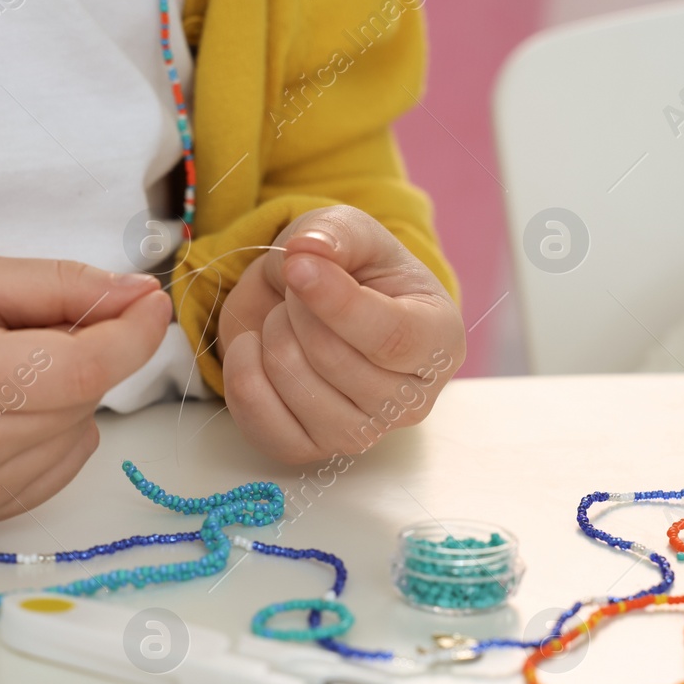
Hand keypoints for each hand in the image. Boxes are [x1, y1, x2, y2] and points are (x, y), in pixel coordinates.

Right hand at [0, 256, 171, 518]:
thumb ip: (59, 285)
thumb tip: (141, 295)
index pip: (80, 371)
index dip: (131, 337)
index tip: (151, 302)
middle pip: (83, 399)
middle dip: (88, 353)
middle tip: (36, 324)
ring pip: (82, 431)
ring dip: (70, 393)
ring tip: (4, 368)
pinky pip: (65, 463)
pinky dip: (57, 428)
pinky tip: (6, 405)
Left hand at [217, 206, 464, 462]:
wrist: (321, 308)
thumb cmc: (354, 271)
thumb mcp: (353, 233)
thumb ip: (336, 233)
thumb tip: (306, 251)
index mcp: (439, 341)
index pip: (391, 338)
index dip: (338, 303)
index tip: (298, 267)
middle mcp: (411, 401)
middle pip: (334, 361)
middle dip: (297, 309)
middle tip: (298, 287)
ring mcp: (362, 434)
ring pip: (296, 388)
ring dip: (271, 337)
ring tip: (284, 317)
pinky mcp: (312, 451)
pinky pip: (263, 424)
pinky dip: (244, 376)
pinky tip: (255, 349)